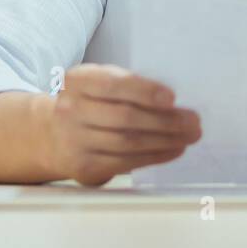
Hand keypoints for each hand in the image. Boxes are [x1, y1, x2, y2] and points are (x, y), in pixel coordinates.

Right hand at [43, 63, 201, 185]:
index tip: (172, 97)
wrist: (53, 133)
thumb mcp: (101, 81)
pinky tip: (174, 149)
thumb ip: (130, 85)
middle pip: (124, 117)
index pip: (112, 85)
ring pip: (128, 142)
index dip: (144, 91)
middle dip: (165, 120)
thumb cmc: (91, 101)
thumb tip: (175, 101)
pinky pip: (125, 162)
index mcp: (77, 80)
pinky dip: (154, 156)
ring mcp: (74, 140)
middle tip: (193, 121)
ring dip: (165, 140)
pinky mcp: (83, 166)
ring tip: (189, 136)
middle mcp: (70, 110)